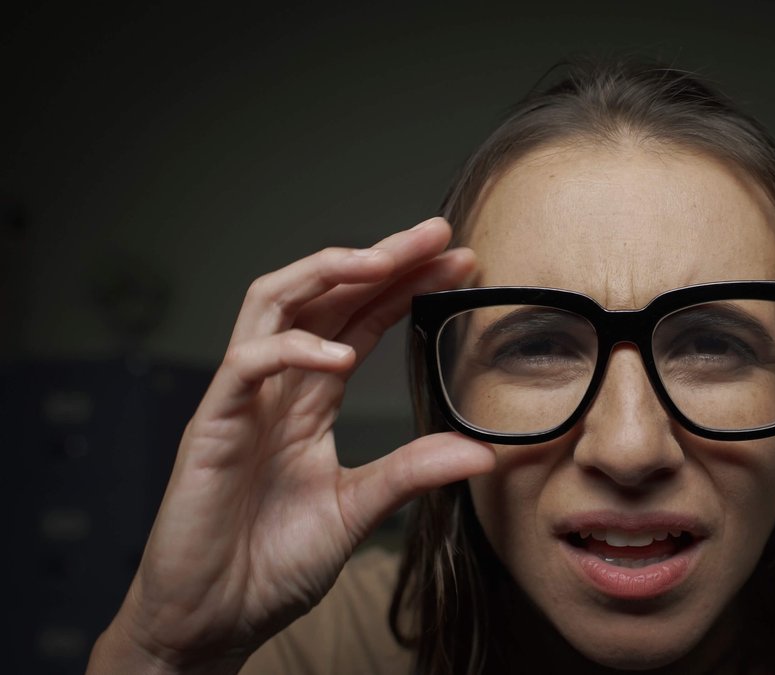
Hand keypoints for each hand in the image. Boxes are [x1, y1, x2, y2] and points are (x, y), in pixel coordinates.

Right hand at [88, 217, 494, 673]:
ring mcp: (240, 402)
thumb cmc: (270, 562)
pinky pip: (245, 367)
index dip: (405, 287)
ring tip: (383, 261)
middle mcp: (275, 388)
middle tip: (436, 234)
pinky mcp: (209, 428)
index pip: (360, 320)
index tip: (460, 264)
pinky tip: (339, 355)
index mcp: (308, 401)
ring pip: (271, 304)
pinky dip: (291, 351)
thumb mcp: (358, 511)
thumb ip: (412, 474)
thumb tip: (481, 452)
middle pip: (323, 295)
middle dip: (379, 258)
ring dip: (328, 274)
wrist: (212, 619)